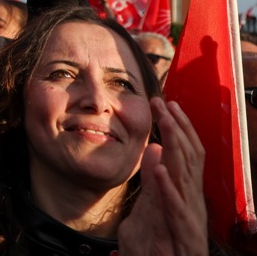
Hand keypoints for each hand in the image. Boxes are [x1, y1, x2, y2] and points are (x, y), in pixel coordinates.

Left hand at [117, 98, 206, 254]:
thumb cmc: (161, 247)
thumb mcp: (152, 206)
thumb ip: (154, 180)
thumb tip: (154, 151)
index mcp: (184, 193)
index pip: (185, 154)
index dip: (178, 127)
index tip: (165, 103)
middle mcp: (191, 201)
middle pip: (189, 158)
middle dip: (177, 127)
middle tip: (162, 102)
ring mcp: (189, 216)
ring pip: (186, 176)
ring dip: (176, 147)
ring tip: (165, 122)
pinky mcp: (183, 235)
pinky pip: (175, 208)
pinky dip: (168, 188)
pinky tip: (160, 169)